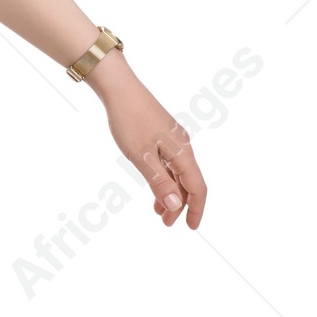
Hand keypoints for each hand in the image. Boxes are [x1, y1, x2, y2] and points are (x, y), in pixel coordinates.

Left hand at [93, 59, 206, 227]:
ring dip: (170, 194)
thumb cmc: (129, 120)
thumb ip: (159, 182)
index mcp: (183, 152)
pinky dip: (163, 179)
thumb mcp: (142, 157)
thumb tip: (175, 206)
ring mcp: (172, 140)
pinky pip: (168, 163)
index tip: (190, 228)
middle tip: (166, 224)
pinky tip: (154, 187)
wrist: (119, 88)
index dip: (196, 209)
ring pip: (177, 173)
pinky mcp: (161, 135)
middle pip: (188, 182)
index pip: (197, 187)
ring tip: (158, 212)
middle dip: (180, 205)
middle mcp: (182, 146)